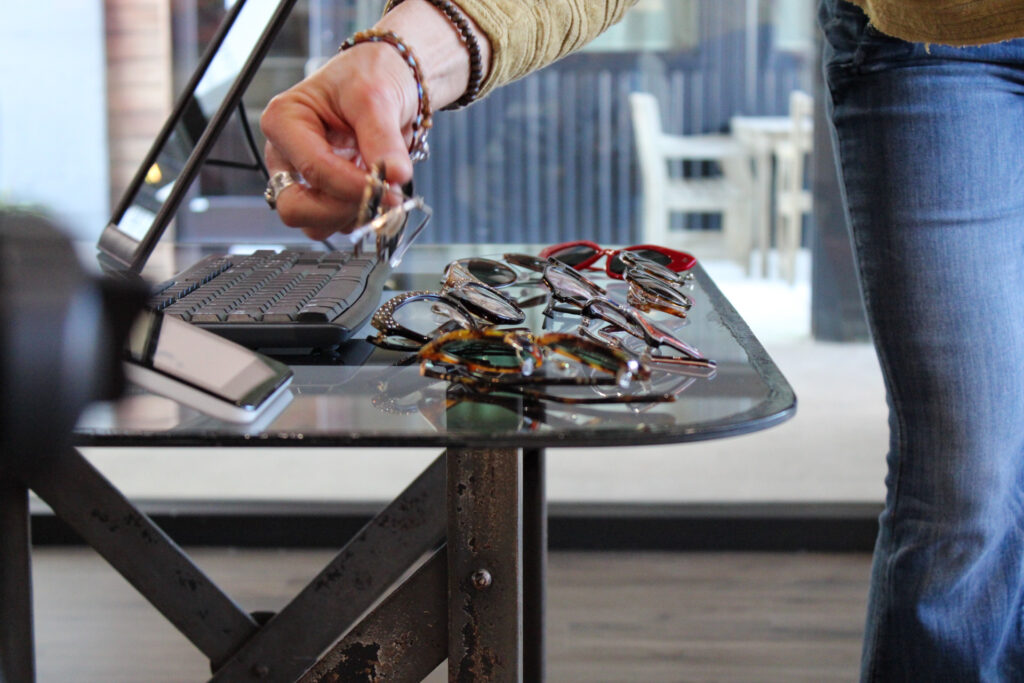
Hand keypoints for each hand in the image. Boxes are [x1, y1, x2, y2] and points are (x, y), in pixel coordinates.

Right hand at [259, 0, 490, 241]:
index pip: (312, 169)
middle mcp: (286, 155)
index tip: (387, 187)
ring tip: (383, 186)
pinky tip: (379, 189)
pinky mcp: (323, 194)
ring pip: (316, 224)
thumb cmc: (369, 76)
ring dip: (354, 215)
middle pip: (296, 208)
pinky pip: (336, 223)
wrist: (386, 80)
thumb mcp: (375, 97)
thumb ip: (382, 138)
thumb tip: (393, 176)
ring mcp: (302, 178)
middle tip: (381, 198)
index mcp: (284, 121)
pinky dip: (361, 215)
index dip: (352, 186)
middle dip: (341, 210)